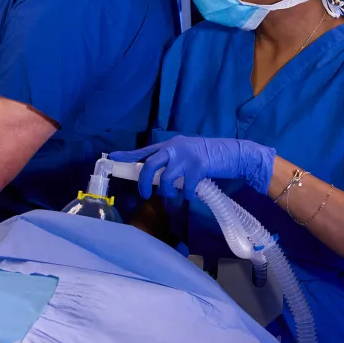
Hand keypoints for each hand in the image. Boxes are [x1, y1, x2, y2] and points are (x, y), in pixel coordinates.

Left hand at [109, 136, 276, 199]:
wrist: (231, 153)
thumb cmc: (206, 155)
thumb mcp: (184, 154)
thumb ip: (169, 161)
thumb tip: (152, 174)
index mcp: (169, 145)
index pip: (144, 150)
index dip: (127, 155)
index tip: (112, 158)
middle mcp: (174, 148)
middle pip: (150, 165)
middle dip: (145, 183)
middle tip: (146, 194)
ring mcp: (186, 157)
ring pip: (166, 180)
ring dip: (168, 193)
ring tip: (173, 197)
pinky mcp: (198, 167)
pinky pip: (185, 187)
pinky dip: (186, 195)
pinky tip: (189, 195)